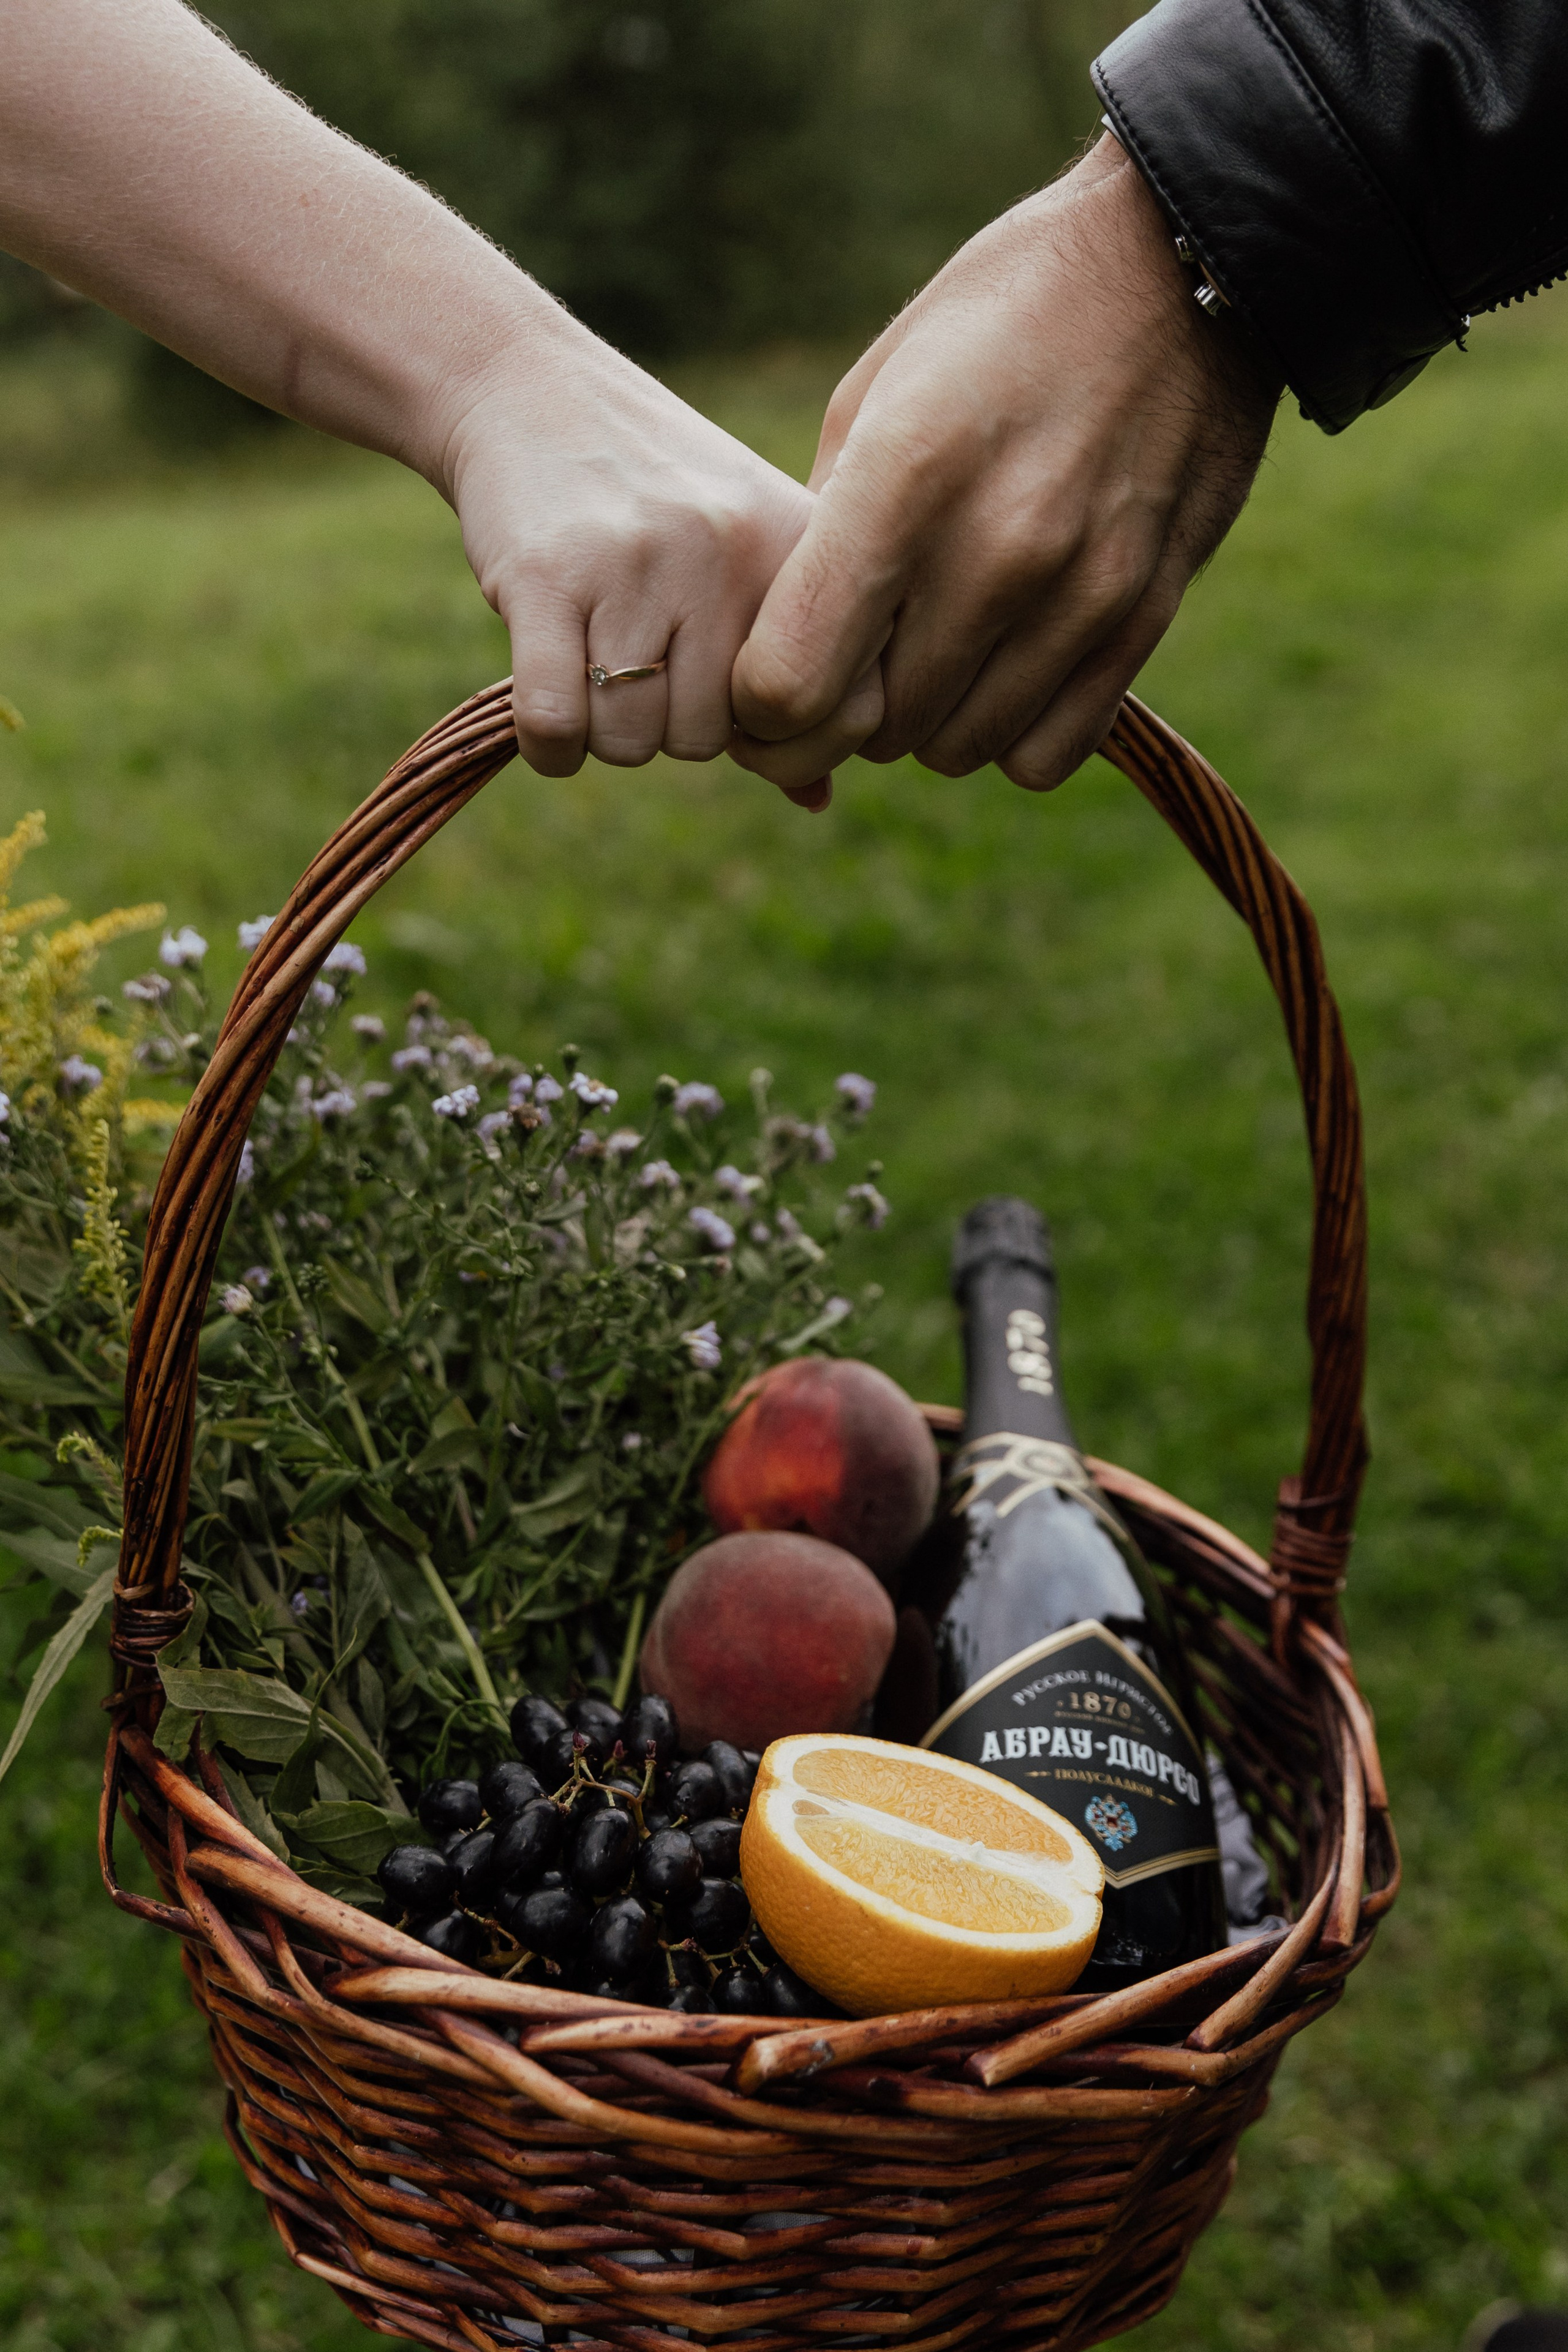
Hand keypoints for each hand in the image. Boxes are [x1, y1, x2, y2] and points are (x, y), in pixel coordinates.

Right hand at [442, 317, 878, 797]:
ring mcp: (637, 562)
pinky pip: (558, 724)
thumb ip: (788, 668)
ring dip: (603, 734)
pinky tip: (549, 717)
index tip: (733, 709)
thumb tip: (817, 800)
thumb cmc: (652, 498)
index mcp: (800, 547)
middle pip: (710, 740)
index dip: (779, 741)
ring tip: (594, 665)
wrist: (529, 391)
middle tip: (640, 667)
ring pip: (633, 742)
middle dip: (668, 728)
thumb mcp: (746, 553)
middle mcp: (729, 552)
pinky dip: (549, 745)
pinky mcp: (545, 577)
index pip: (835, 713)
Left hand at [730, 136, 1280, 792]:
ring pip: (957, 750)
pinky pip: (1044, 753)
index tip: (774, 677)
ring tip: (938, 649)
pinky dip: (1010, 734)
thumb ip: (828, 524)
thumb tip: (788, 636)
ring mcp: (1080, 592)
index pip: (793, 683)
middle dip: (850, 708)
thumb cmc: (1002, 315)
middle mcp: (996, 551)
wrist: (1181, 263)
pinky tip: (1005, 673)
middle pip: (876, 729)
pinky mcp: (1143, 615)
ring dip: (930, 722)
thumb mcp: (879, 389)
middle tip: (865, 648)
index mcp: (904, 480)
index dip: (764, 705)